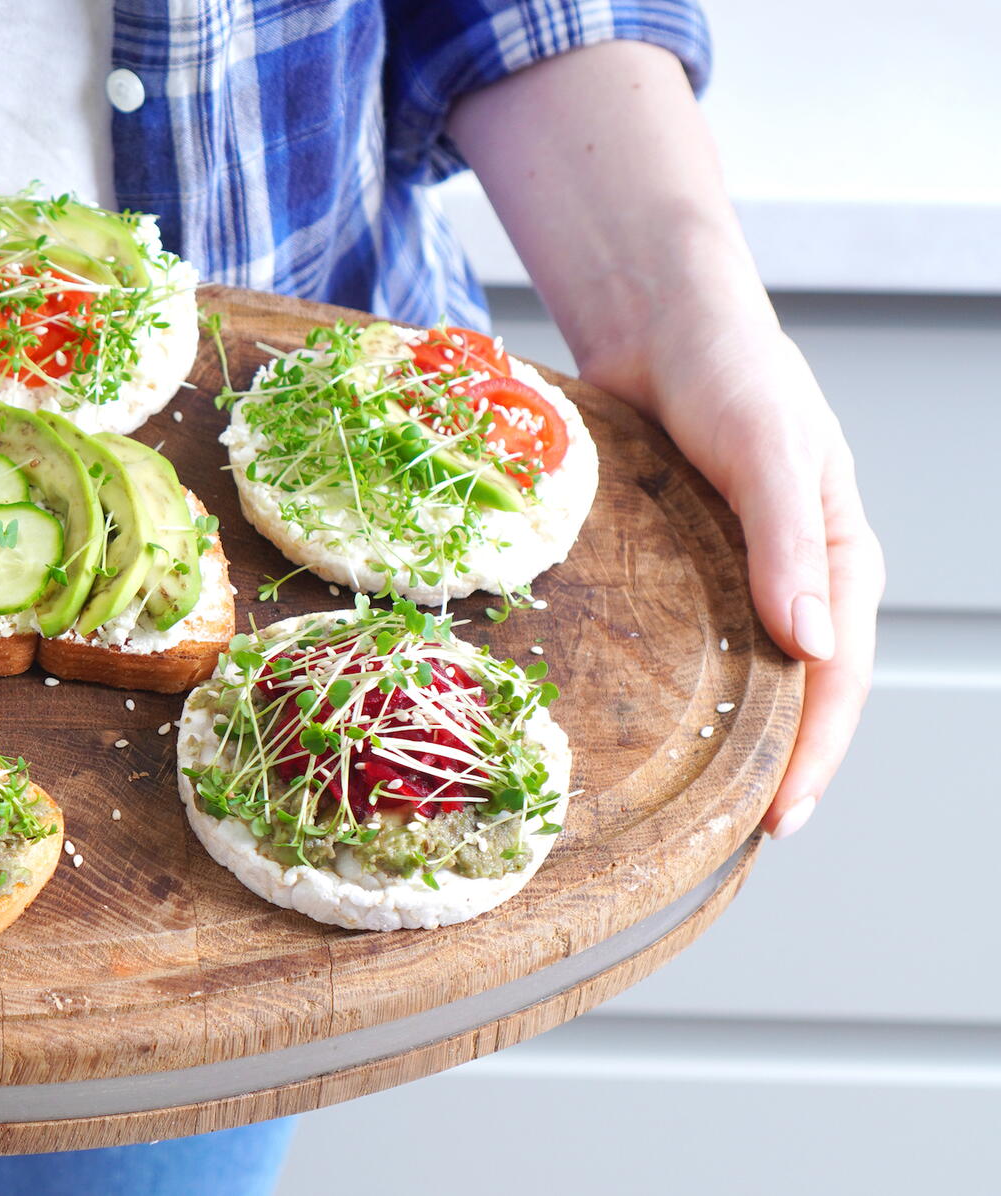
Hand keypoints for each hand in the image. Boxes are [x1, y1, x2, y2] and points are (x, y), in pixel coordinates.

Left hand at [634, 323, 884, 837]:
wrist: (661, 325)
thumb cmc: (732, 371)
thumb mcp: (770, 447)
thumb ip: (788, 538)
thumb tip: (813, 645)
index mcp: (838, 558)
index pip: (840, 678)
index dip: (818, 754)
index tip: (781, 820)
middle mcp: (791, 577)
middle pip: (796, 693)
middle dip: (777, 769)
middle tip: (731, 841)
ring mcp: (734, 576)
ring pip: (741, 675)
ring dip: (727, 740)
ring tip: (688, 809)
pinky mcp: (679, 566)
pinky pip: (685, 641)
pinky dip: (675, 689)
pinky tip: (638, 726)